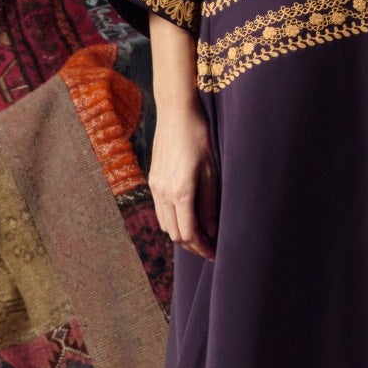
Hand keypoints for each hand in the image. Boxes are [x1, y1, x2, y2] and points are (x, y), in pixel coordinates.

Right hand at [148, 99, 218, 258]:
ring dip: (181, 234)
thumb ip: (209, 203)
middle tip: (210, 248)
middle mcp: (163, 193)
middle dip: (192, 245)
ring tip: (200, 234)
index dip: (202, 248)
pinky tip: (186, 216)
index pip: (188, 233)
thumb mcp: (211, 171)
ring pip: (165, 224)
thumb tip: (210, 230)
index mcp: (180, 192)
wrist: (175, 114)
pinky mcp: (152, 180)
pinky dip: (172, 221)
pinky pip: (160, 211)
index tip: (215, 254)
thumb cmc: (199, 138)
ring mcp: (155, 187)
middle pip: (174, 234)